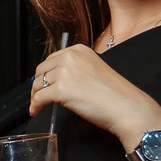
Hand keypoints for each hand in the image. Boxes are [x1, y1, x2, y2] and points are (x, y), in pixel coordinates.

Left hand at [31, 44, 160, 147]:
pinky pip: (39, 98)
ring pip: (38, 84)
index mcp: (79, 50)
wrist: (126, 106)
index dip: (45, 73)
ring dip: (35, 95)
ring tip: (37, 105)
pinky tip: (36, 111)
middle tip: (38, 95)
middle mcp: (70, 57)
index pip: (52, 59)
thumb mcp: (93, 69)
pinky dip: (35, 105)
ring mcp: (65, 72)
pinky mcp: (61, 90)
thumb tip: (55, 78)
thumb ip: (75, 69)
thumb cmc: (114, 93)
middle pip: (42, 70)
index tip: (43, 82)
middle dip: (38, 84)